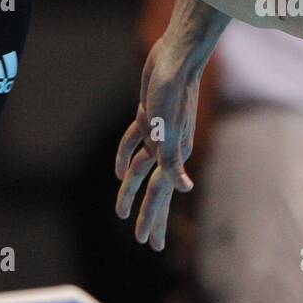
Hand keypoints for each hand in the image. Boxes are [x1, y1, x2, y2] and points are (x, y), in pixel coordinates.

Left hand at [113, 36, 200, 250]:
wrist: (177, 58)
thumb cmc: (174, 93)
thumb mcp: (170, 130)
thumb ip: (175, 161)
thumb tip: (185, 188)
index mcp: (173, 155)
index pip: (161, 196)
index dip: (154, 220)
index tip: (149, 244)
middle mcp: (168, 149)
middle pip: (155, 191)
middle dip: (149, 216)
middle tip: (143, 240)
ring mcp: (158, 134)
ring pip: (141, 170)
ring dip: (130, 190)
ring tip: (120, 213)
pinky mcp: (148, 118)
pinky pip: (134, 144)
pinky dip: (125, 157)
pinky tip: (117, 170)